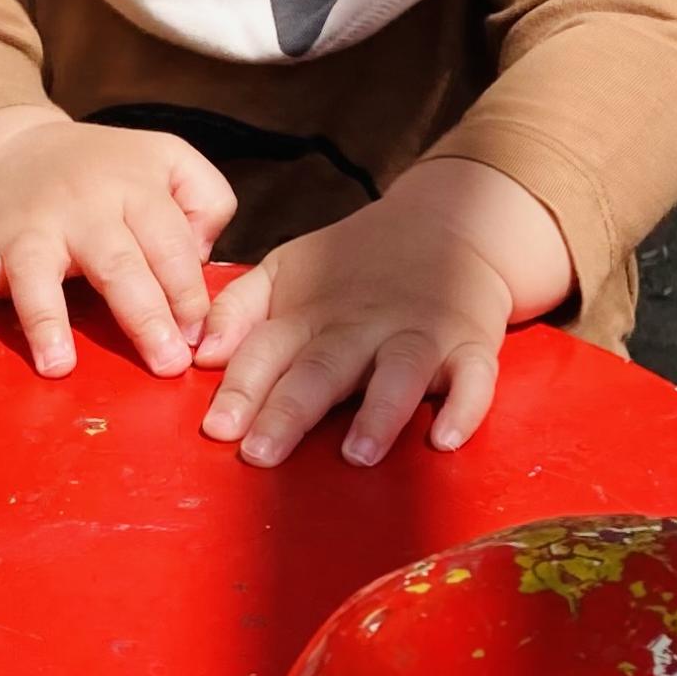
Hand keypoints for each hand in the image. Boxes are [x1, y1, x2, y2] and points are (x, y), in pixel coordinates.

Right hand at [0, 107, 231, 379]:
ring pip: (36, 273)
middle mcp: (80, 208)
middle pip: (116, 263)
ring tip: (60, 367)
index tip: (199, 338)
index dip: (188, 293)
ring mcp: (27, 229)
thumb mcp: (167, 159)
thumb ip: (205, 198)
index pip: (168, 243)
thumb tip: (201, 258)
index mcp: (132, 187)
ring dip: (46, 320)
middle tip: (167, 364)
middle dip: (144, 316)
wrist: (15, 148)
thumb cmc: (105, 171)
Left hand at [194, 157, 567, 464]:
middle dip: (290, 410)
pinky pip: (475, 378)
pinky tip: (443, 440)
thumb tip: (201, 354)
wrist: (450, 220)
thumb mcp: (286, 270)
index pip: (267, 348)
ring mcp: (420, 333)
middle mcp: (362, 324)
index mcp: (311, 312)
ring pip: (399, 373)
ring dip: (379, 413)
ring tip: (356, 454)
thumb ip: (238, 309)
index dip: (241, 387)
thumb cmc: (353, 266)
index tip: (217, 428)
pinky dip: (464, 408)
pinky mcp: (472, 344)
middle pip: (322, 368)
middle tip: (261, 453)